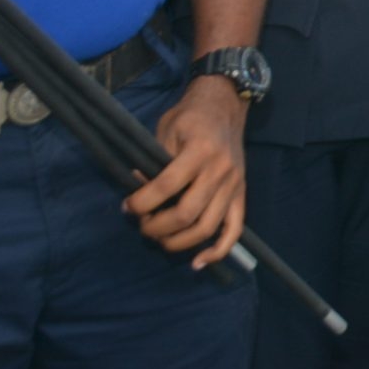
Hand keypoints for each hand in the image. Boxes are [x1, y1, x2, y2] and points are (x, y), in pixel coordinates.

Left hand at [127, 75, 248, 268]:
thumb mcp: (165, 131)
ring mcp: (234, 184)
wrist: (225, 105)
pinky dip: (218, 250)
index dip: (142, 202)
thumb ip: (154, 163)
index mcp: (200, 150)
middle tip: (142, 224)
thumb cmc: (190, 117)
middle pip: (187, 214)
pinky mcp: (241, 193)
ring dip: (179, 242)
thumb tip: (137, 192)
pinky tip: (198, 262)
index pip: (167, 186)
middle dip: (157, 227)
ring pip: (208, 227)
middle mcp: (221, 170)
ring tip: (160, 238)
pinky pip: (234, 229)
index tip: (127, 206)